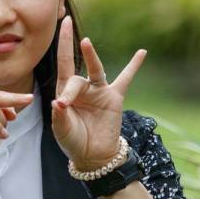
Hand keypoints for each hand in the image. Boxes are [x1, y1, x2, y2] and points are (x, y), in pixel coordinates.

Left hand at [52, 16, 146, 170]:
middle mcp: (82, 87)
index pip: (62, 66)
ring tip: (86, 42)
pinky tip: (142, 53)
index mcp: (65, 92)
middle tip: (67, 101)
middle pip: (75, 77)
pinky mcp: (114, 98)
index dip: (61, 50)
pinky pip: (126, 79)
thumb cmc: (73, 141)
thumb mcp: (62, 130)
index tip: (63, 62)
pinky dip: (134, 66)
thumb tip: (57, 103)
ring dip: (91, 57)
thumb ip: (60, 117)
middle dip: (71, 89)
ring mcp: (99, 91)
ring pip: (96, 70)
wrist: (93, 155)